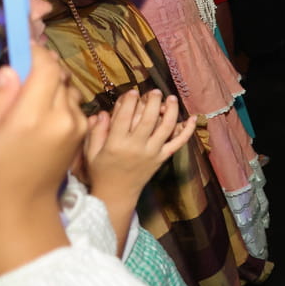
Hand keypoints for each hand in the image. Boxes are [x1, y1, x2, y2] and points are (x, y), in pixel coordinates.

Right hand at [0, 45, 85, 275]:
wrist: (17, 217)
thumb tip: (7, 67)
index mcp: (36, 117)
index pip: (47, 66)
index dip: (32, 51)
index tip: (13, 49)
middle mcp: (64, 117)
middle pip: (58, 73)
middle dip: (37, 66)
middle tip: (11, 72)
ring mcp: (76, 126)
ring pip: (66, 86)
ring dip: (46, 84)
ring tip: (19, 97)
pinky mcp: (80, 134)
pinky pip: (70, 103)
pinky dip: (55, 99)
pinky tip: (32, 114)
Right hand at [81, 89, 194, 206]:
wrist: (116, 194)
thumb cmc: (101, 171)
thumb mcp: (91, 152)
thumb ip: (96, 132)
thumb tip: (102, 112)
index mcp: (116, 144)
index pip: (125, 117)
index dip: (129, 101)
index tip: (133, 91)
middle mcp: (136, 147)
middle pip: (149, 119)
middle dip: (153, 101)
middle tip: (155, 91)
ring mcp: (152, 153)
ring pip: (166, 128)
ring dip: (172, 111)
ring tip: (171, 98)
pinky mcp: (162, 158)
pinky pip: (178, 143)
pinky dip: (187, 131)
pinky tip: (192, 118)